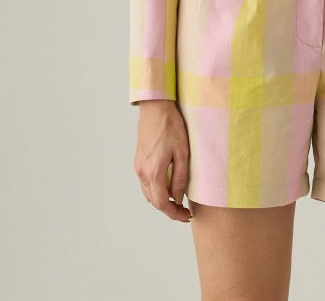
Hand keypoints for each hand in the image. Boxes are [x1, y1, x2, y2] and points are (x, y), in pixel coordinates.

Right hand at [133, 100, 192, 221]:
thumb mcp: (182, 153)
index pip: (161, 203)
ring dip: (162, 200)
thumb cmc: (171, 127)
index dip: (173, 214)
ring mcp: (138, 167)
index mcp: (153, 171)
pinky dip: (156, 190)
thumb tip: (178, 198)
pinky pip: (146, 183)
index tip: (185, 216)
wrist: (155, 108)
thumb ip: (180, 178)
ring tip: (178, 200)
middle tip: (185, 211)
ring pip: (148, 193)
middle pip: (153, 201)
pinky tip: (168, 186)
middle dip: (169, 209)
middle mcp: (142, 172)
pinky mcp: (138, 161)